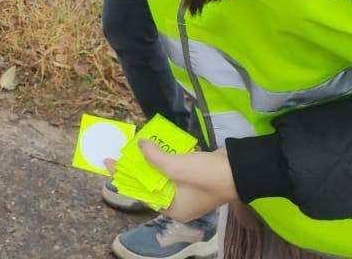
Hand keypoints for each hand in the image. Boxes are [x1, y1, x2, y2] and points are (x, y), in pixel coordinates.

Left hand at [119, 142, 236, 221]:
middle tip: (123, 150)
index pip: (142, 193)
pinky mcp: (195, 176)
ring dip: (152, 158)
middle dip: (138, 166)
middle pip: (151, 182)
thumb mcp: (176, 167)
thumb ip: (154, 158)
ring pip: (162, 173)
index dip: (125, 176)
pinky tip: (158, 142)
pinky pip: (175, 166)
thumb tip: (139, 145)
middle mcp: (179, 202)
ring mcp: (188, 189)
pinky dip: (167, 156)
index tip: (110, 161)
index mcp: (173, 209)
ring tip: (136, 143)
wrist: (240, 169)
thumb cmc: (206, 175)